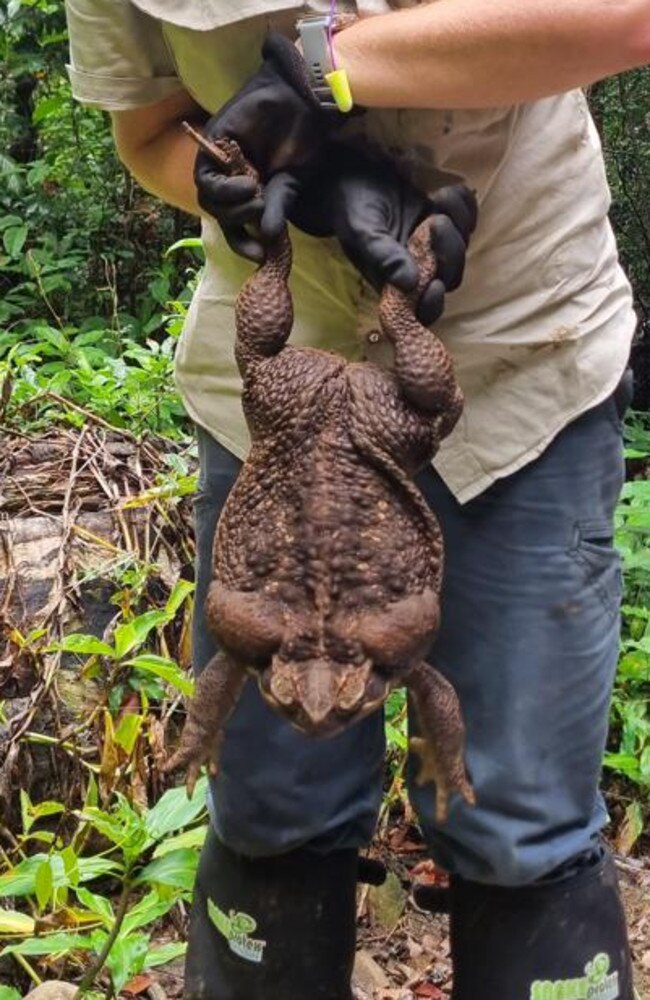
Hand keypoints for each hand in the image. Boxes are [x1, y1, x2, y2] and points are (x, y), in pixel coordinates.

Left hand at [195, 34, 342, 260]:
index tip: (259, 255)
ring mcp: (220, 162)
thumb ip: (276, 208)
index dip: (242, 243)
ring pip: (209, 200)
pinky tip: (247, 184)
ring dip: (232, 207)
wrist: (301, 100)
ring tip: (256, 196)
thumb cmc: (303, 138)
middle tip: (261, 212)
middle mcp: (231, 178)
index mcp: (249, 189)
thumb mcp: (291, 182)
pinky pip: (206, 180)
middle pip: (219, 214)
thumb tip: (268, 238)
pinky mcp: (213, 145)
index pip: (235, 224)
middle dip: (238, 222)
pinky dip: (225, 189)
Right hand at [262, 143, 476, 324]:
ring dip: (459, 222)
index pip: (423, 309)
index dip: (433, 303)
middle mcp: (420, 267)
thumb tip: (409, 283)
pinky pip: (468, 218)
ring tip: (438, 198)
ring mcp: (435, 244)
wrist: (353, 177)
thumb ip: (383, 258)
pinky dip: (465, 205)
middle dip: (450, 250)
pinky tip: (447, 192)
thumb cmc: (352, 210)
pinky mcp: (445, 218)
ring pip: (462, 245)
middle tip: (435, 221)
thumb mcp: (361, 234)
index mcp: (397, 283)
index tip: (435, 284)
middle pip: (451, 274)